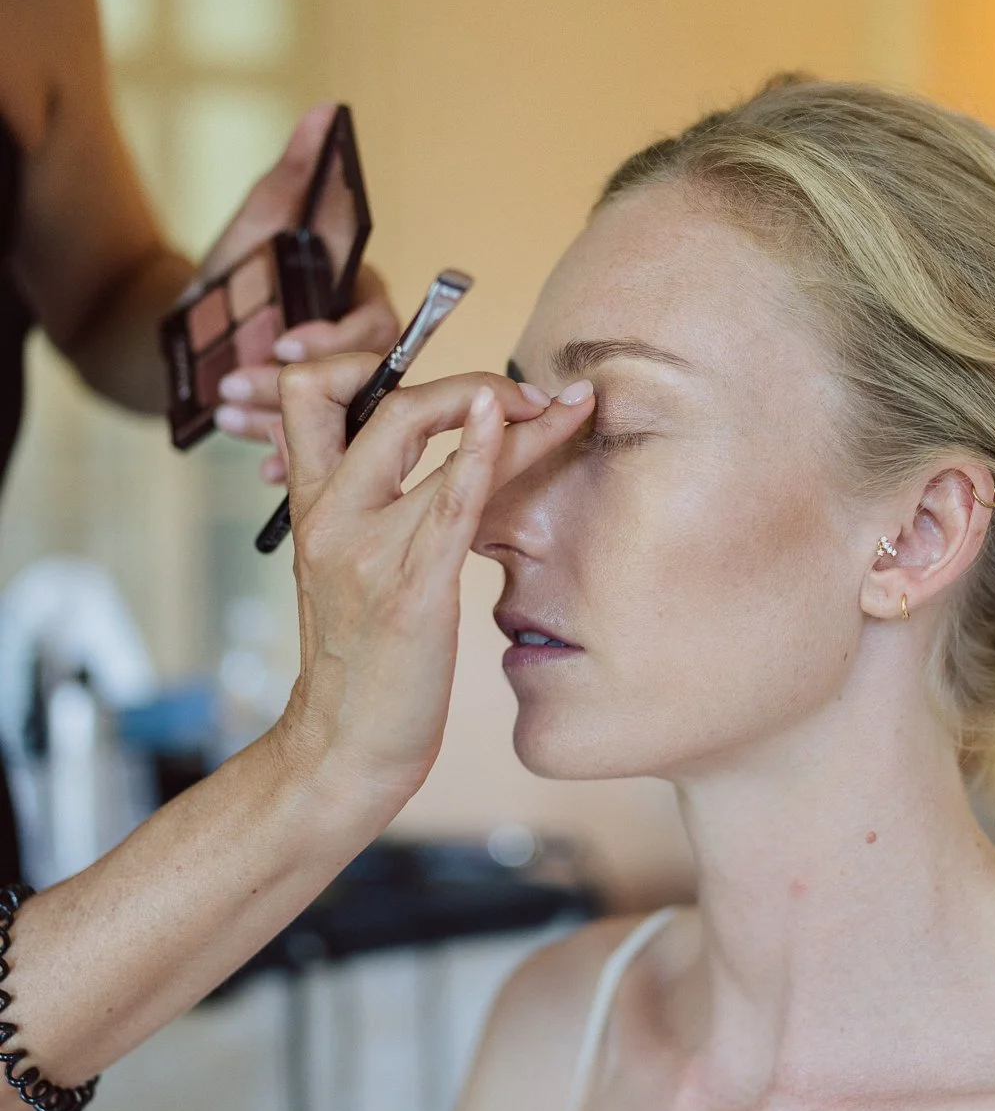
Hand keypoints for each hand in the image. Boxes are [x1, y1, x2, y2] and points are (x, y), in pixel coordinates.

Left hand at [197, 104, 400, 476]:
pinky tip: (260, 466)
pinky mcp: (317, 428)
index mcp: (358, 299)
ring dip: (282, 424)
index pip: (371, 322)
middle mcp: (359, 350)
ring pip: (331, 420)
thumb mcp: (259, 223)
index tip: (283, 344)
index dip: (334, 337)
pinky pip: (316, 451)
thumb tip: (323, 113)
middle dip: (295, 389)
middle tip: (237, 387)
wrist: (193, 334)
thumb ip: (296, 176)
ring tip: (227, 414)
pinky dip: (287, 458)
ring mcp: (340, 393)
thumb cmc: (235, 274)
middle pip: (353, 382)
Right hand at [269, 357, 594, 832]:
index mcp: (312, 506)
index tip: (447, 379)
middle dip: (450, 376)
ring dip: (501, 404)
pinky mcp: (410, 590)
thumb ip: (373, 509)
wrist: (342, 749)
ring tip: (566, 404)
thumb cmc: (360, 662)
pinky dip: (483, 450)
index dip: (369, 361)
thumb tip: (437, 460)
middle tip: (518, 393)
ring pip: (421, 434)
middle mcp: (330, 515)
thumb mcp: (348, 570)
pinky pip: (449, 499)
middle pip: (365, 396)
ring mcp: (366, 549)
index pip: (313, 391)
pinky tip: (515, 418)